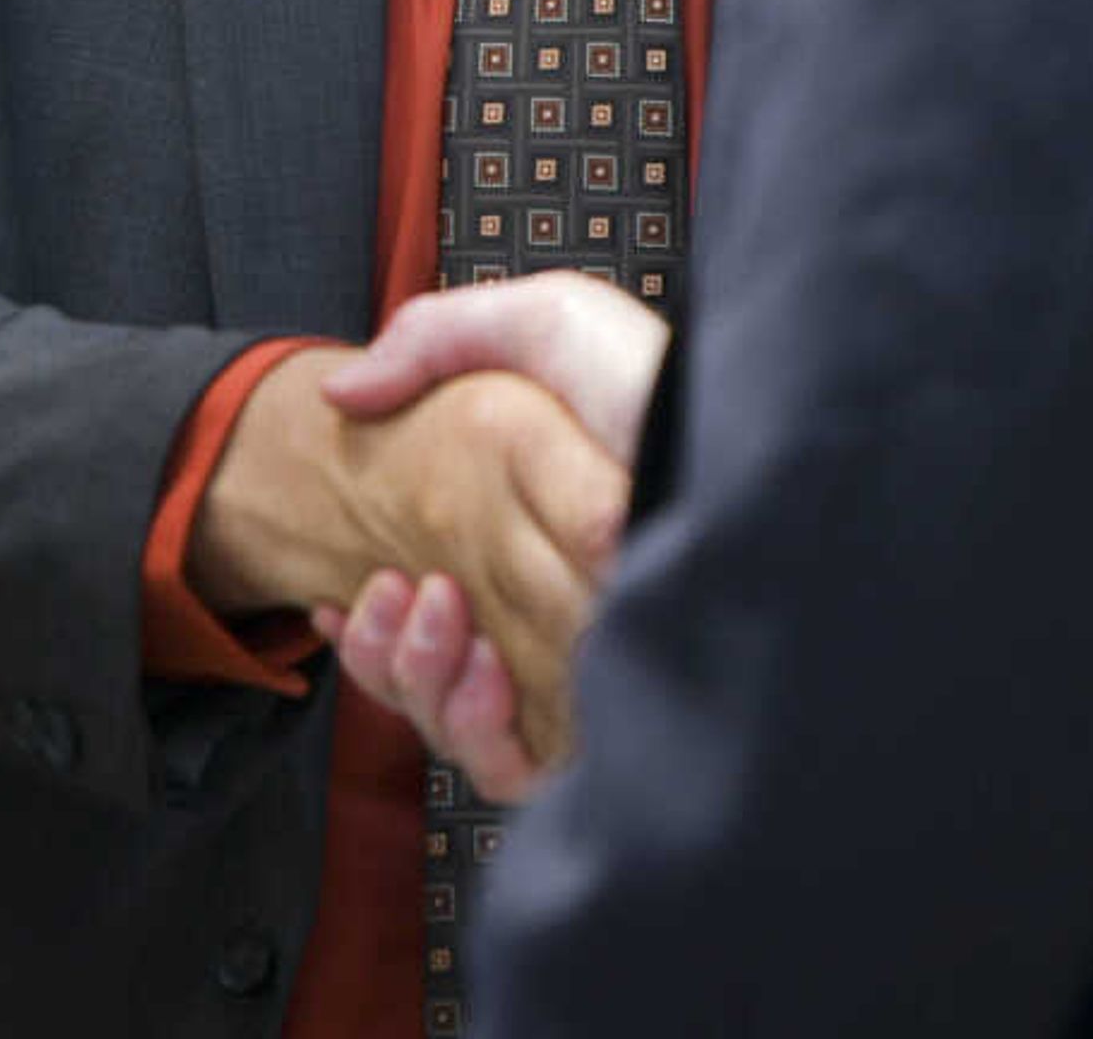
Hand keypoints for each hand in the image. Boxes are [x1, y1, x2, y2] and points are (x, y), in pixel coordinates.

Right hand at [302, 279, 675, 791]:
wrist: (752, 446)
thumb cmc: (655, 380)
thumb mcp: (546, 324)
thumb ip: (438, 340)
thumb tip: (344, 396)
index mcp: (537, 546)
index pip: (432, 611)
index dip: (371, 615)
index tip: (341, 591)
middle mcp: (556, 619)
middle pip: (432, 672)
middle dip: (382, 644)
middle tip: (391, 587)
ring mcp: (580, 676)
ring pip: (455, 722)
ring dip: (411, 673)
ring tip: (430, 603)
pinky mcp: (605, 724)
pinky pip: (510, 767)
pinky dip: (468, 724)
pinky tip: (476, 663)